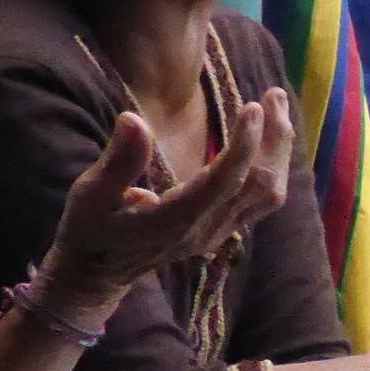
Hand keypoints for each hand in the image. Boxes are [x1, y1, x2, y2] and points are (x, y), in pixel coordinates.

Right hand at [44, 96, 296, 314]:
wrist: (97, 276)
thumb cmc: (90, 231)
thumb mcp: (90, 195)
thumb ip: (117, 162)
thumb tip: (133, 118)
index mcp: (176, 219)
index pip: (224, 181)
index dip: (243, 145)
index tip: (252, 107)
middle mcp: (206, 229)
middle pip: (259, 186)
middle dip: (272, 139)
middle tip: (274, 94)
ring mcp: (218, 233)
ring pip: (267, 195)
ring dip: (279, 151)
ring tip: (277, 107)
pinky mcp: (221, 231)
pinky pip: (260, 200)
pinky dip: (272, 166)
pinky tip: (269, 137)